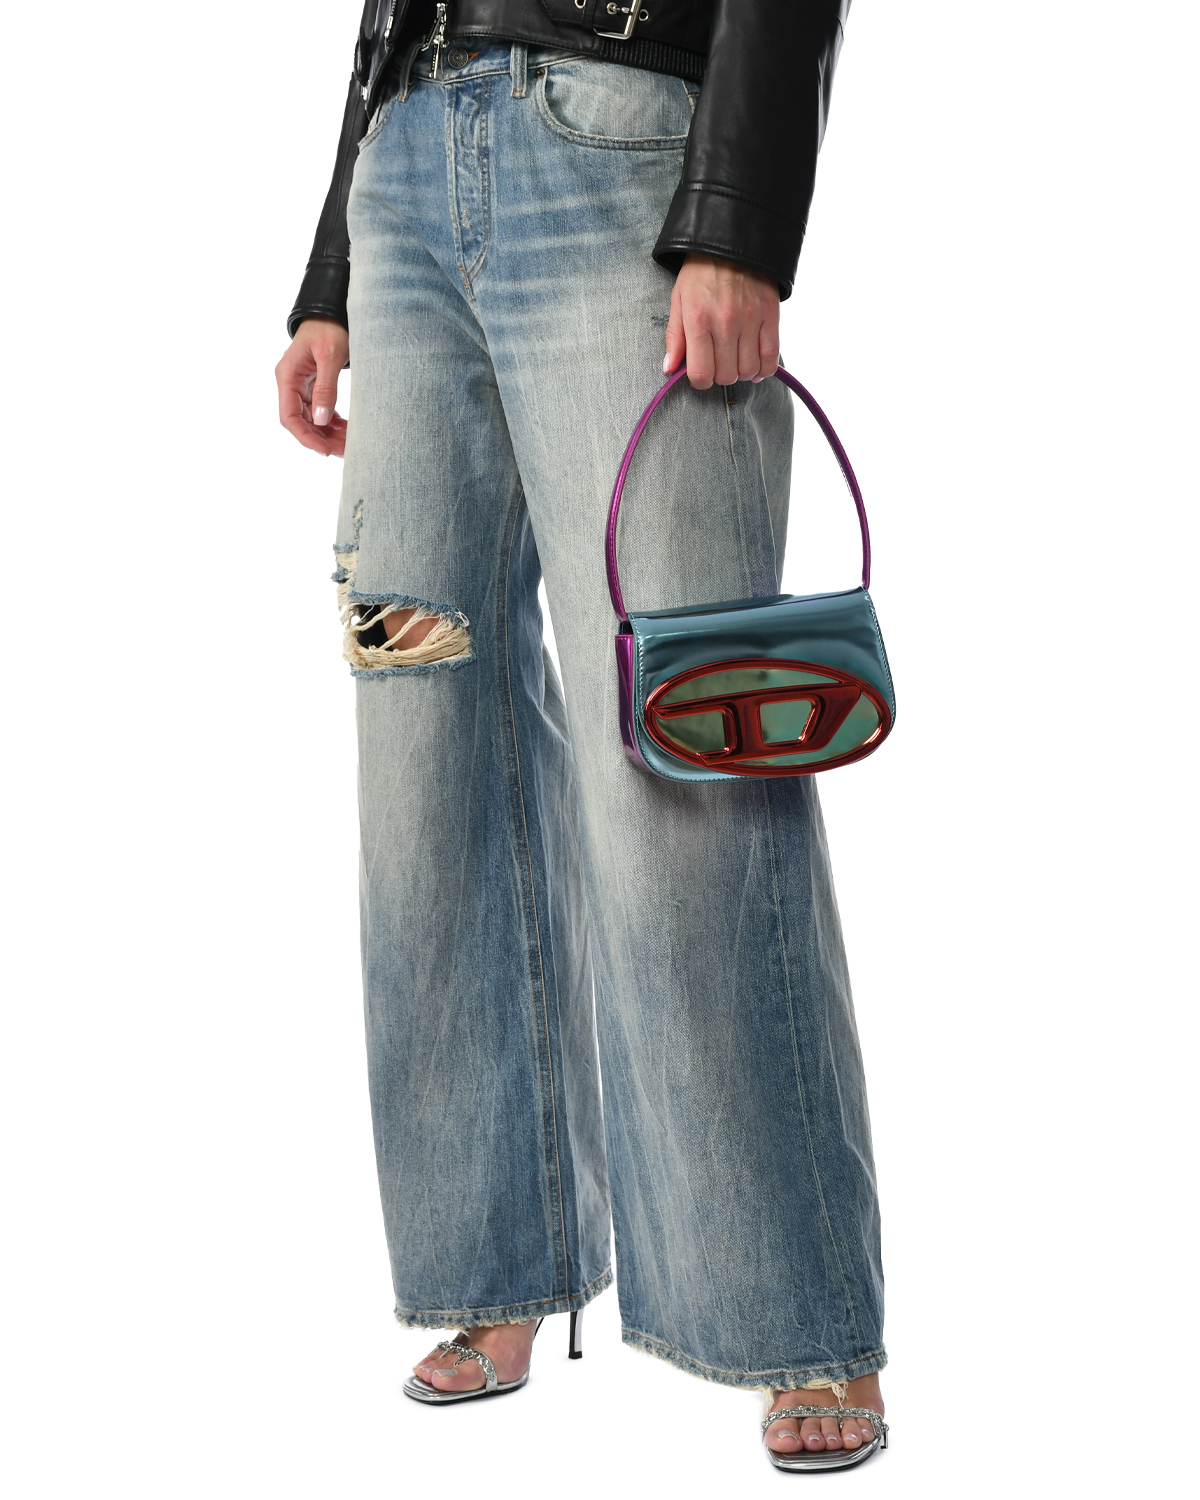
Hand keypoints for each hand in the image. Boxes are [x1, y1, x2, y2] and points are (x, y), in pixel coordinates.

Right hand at [276, 318, 349, 455]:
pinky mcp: (313, 386)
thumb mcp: (330, 356)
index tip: (324, 450)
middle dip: (321, 438)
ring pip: (312, 419)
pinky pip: (320, 410)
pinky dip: (333, 423)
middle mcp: (290, 383)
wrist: (333, 312)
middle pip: (301, 421)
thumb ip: (325, 388)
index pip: (289, 416)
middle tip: (344, 451)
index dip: (305, 437)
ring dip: (328, 434)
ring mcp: (302, 386)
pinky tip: (347, 431)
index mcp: (287, 376)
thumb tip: (321, 420)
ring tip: (348, 445)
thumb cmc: (330, 328)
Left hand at [664, 253, 779, 389]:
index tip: (701, 374)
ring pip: (748, 370)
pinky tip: (755, 366)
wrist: (730, 241)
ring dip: (741, 373)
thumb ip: (674, 337)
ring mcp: (750, 320)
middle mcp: (725, 323)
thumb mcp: (678, 300)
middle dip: (719, 376)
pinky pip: (771, 357)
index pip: (701, 373)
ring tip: (735, 361)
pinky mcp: (770, 315)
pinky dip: (764, 369)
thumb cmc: (700, 273)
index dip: (699, 381)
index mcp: (699, 320)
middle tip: (717, 363)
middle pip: (726, 376)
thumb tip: (669, 369)